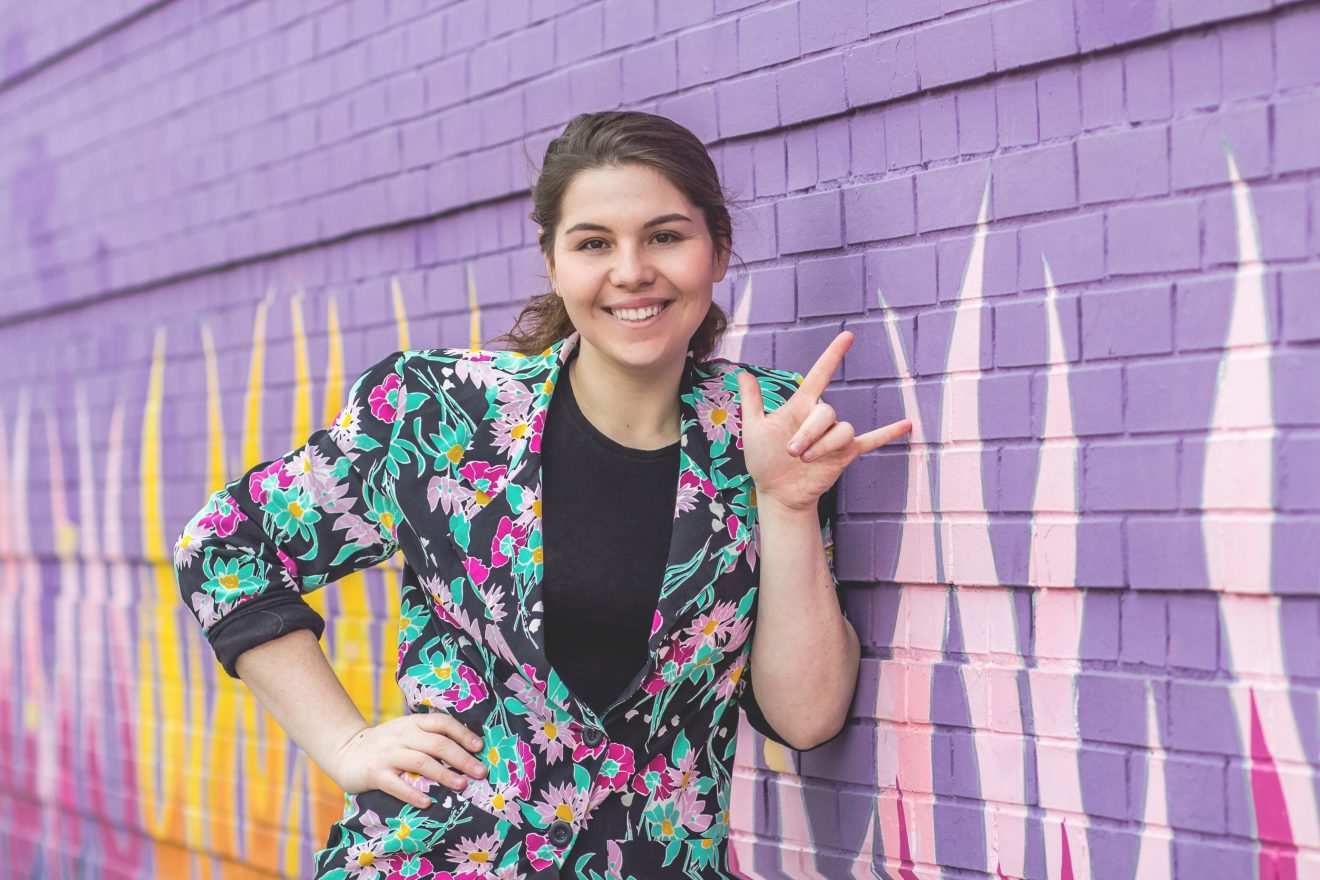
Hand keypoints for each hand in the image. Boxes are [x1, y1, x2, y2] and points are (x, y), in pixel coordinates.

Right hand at [330, 713, 488, 808]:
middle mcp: (402, 735)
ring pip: (420, 762)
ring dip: (443, 774)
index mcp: (413, 723)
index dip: (462, 734)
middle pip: (437, 744)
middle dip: (462, 758)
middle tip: (480, 772)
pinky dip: (413, 793)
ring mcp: (388, 754)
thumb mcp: (406, 732)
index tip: (479, 747)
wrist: (346, 751)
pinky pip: (396, 785)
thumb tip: (467, 750)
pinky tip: (428, 803)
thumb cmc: (387, 744)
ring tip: (461, 785)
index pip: (442, 723)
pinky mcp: (375, 774)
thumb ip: (429, 736)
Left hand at [736, 330, 911, 512]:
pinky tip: (906, 425)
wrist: (777, 492)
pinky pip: (870, 440)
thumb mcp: (753, 428)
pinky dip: (887, 433)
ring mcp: (834, 437)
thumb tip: (743, 372)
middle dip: (809, 433)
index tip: (848, 336)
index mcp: (800, 407)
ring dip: (824, 445)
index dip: (833, 356)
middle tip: (792, 452)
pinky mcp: (845, 454)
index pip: (820, 375)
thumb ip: (752, 401)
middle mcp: (820, 419)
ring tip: (805, 460)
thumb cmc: (764, 460)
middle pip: (827, 412)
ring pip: (842, 430)